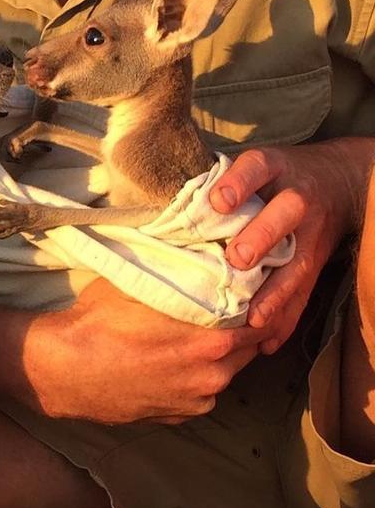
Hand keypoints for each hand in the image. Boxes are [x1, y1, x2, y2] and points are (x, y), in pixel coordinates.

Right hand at [27, 277, 269, 423]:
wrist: (62, 369)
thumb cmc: (98, 320)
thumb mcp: (141, 284)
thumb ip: (181, 278)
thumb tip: (207, 258)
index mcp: (211, 345)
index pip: (260, 323)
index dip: (258, 304)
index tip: (250, 288)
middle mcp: (211, 380)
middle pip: (246, 351)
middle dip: (239, 330)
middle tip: (226, 306)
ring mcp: (193, 404)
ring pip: (222, 373)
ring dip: (217, 355)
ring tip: (196, 333)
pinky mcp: (174, 419)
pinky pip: (198, 391)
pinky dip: (195, 374)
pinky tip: (173, 358)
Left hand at [209, 140, 374, 354]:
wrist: (336, 181)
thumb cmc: (273, 176)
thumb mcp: (252, 164)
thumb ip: (219, 179)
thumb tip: (171, 204)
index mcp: (274, 167)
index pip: (257, 168)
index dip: (239, 183)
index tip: (218, 202)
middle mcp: (298, 198)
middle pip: (285, 213)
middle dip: (262, 236)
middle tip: (237, 260)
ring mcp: (312, 232)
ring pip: (299, 261)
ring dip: (276, 292)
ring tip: (254, 318)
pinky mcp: (318, 261)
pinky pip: (305, 292)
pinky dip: (287, 319)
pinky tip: (266, 343)